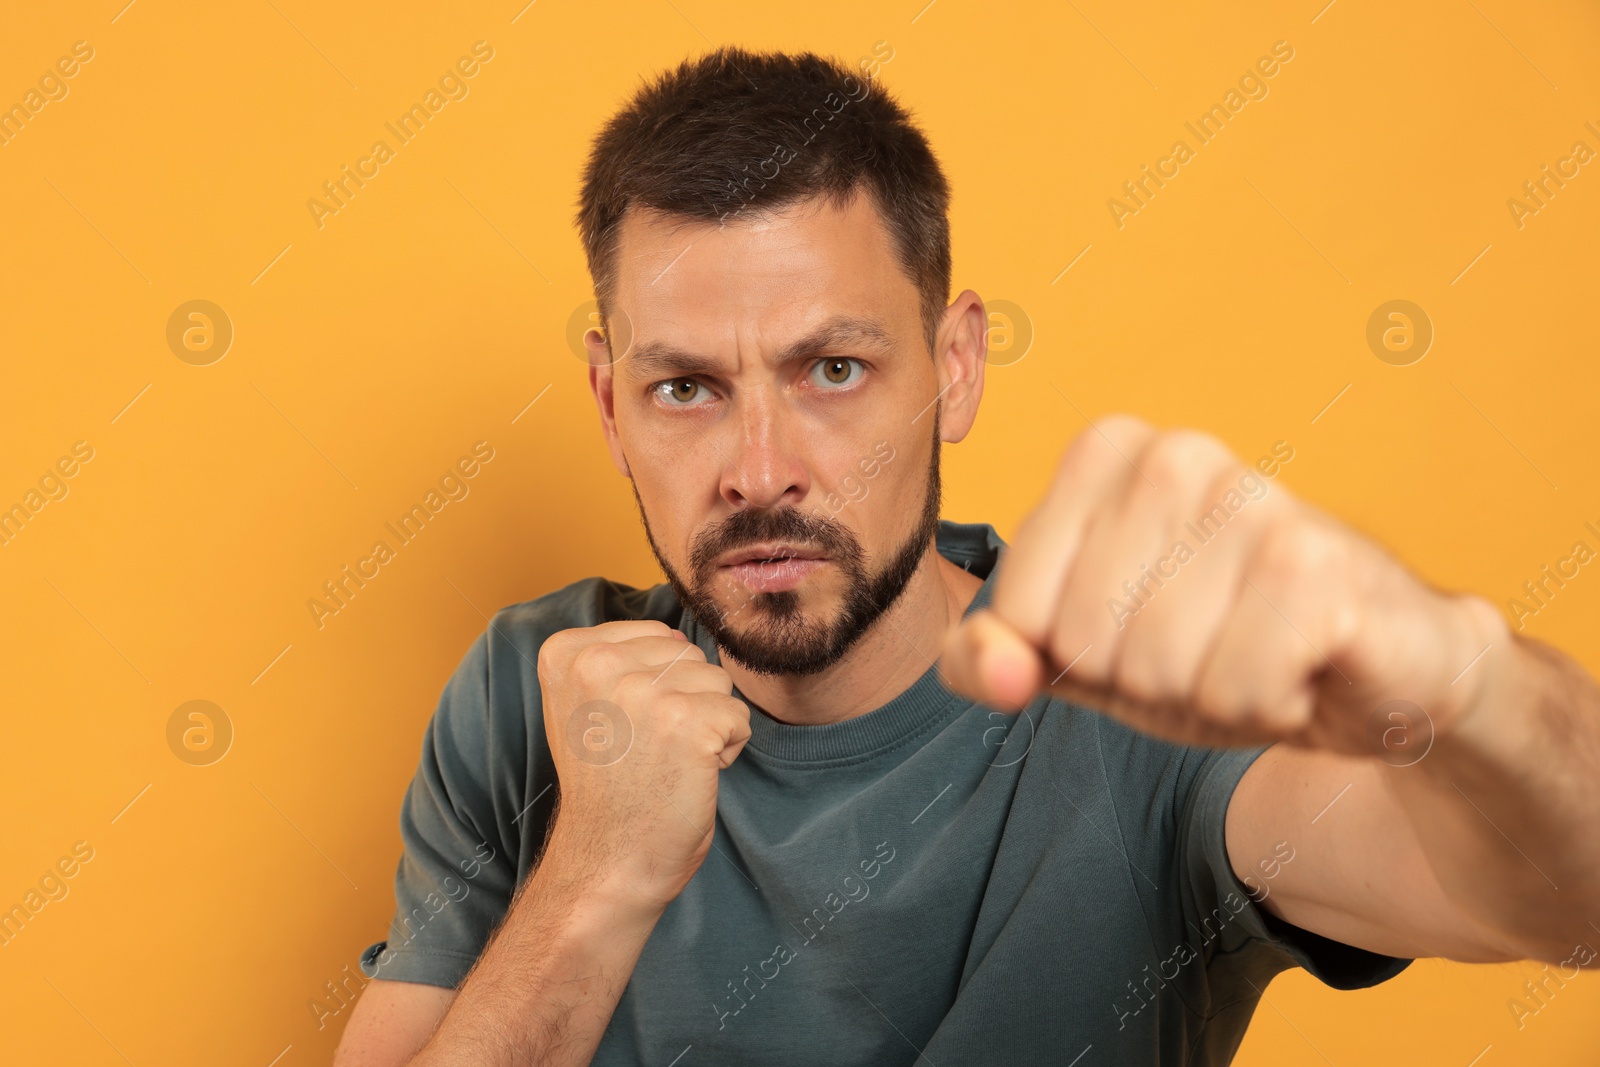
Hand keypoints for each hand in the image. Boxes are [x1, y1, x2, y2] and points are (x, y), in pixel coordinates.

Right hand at [537, 619, 750, 908]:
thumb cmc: (607, 788)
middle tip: (646, 751)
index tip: (621, 729)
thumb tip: (678, 636)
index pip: (654, 637)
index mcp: (567, 652)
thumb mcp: (584, 706)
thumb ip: (618, 659)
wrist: (607, 862)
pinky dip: (726, 750)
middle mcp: (598, 662)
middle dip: (683, 701)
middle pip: (688, 656)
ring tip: (665, 762)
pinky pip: (738, 716)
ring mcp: (643, 691)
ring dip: (706, 724)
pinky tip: (687, 777)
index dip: (653, 685)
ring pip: (717, 682)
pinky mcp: (689, 721)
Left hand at [939, 415, 1505, 754]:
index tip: (1139, 633)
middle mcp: (1177, 454)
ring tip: (1256, 656)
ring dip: (1205, 699)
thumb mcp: (1080, 658)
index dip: (1073, 658)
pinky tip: (1302, 670)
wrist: (1380, 670)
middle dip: (1141, 683)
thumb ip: (989, 658)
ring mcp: (1253, 498)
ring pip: (1155, 671)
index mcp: (1107, 452)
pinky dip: (1264, 708)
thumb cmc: (1217, 647)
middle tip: (1209, 652)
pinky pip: (1233, 690)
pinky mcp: (1317, 563)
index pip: (1018, 609)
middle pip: (1084, 642)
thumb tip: (996, 674)